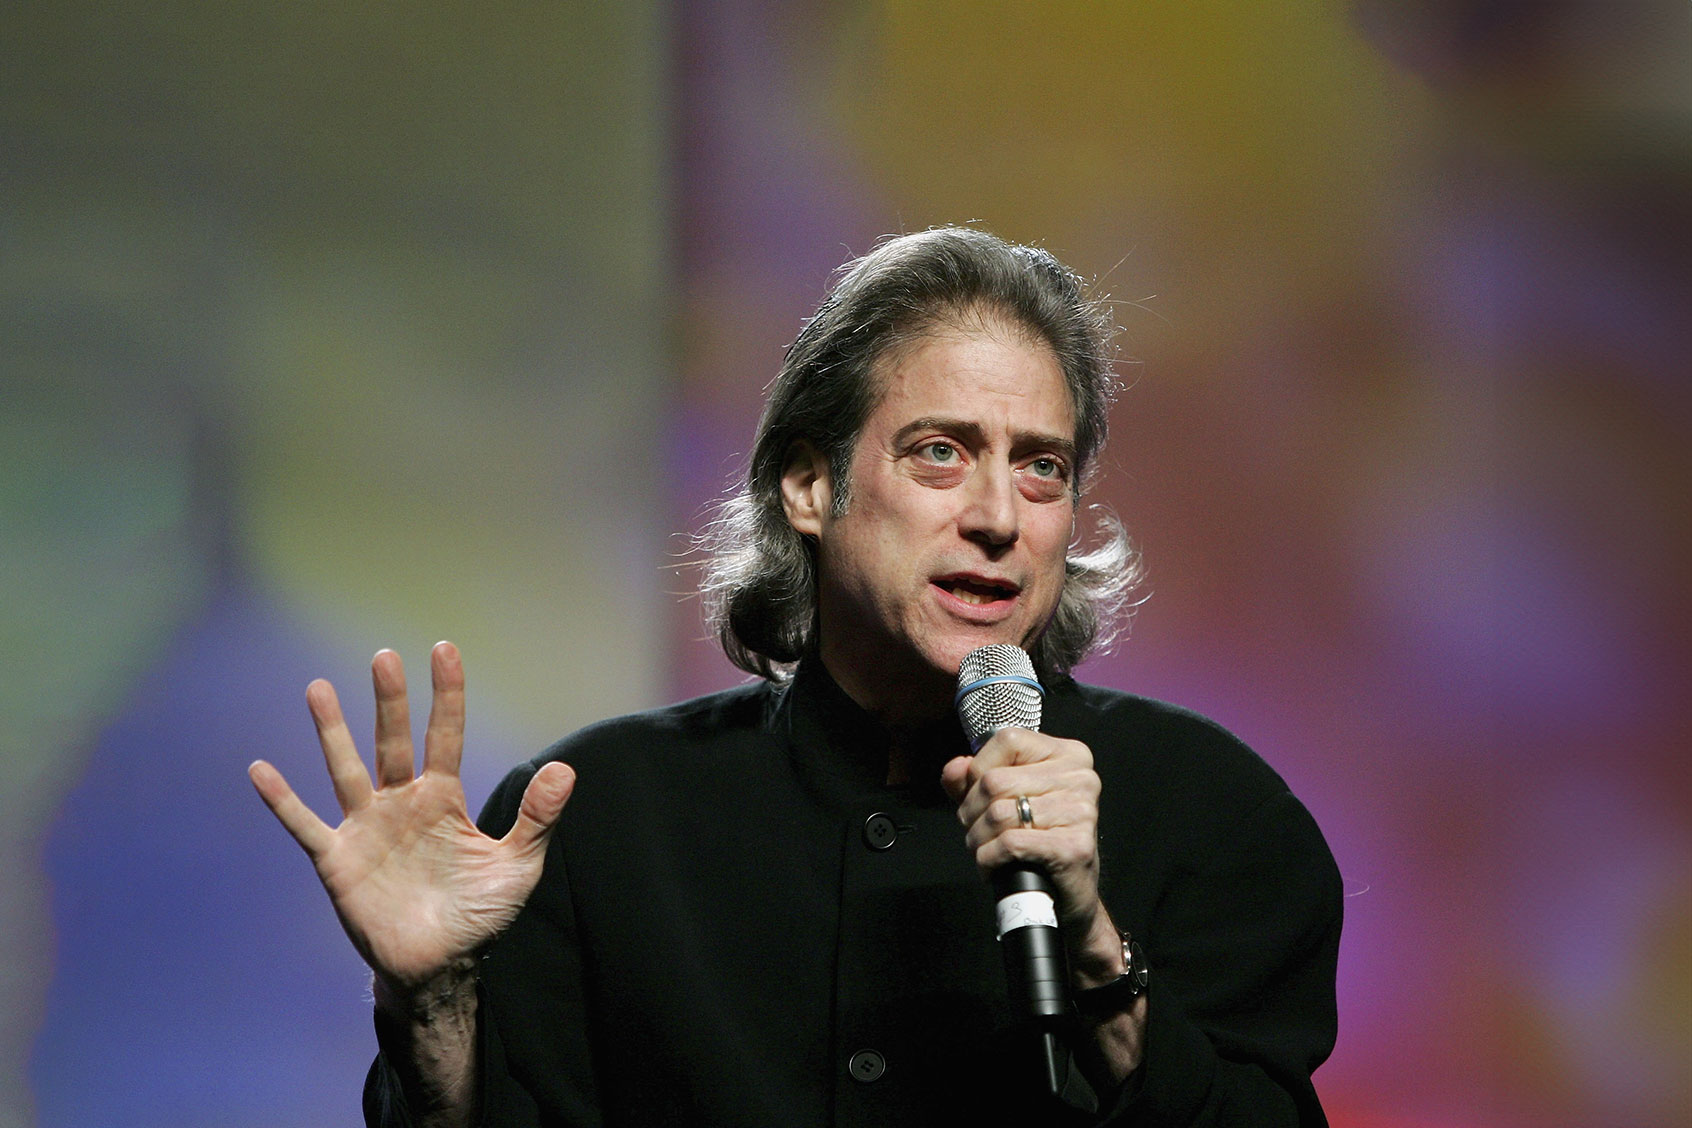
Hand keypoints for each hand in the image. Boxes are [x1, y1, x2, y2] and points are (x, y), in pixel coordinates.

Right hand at [249, 642, 574, 1003]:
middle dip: (390, 701)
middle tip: (383, 657)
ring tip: (317, 688)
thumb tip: (565, 769)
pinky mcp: (338, 860)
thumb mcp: (518, 866)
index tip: (444, 650)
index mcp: (444, 799)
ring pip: (347, 769)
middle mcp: (402, 804)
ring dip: (332, 731)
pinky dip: (282, 800)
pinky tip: (260, 769)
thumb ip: (537, 818)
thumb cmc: (479, 916)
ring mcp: (367, 828)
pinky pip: (306, 825)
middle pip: (394, 742)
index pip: (446, 735)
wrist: (439, 968)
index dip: (446, 695)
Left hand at [940, 729, 1120, 981]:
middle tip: (977, 831)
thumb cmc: (1037, 842)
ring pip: (998, 814)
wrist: (1066, 896)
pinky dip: (989, 858)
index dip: (979, 769)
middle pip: (995, 781)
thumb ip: (973, 779)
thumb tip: (955, 769)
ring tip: (986, 848)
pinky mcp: (1074, 846)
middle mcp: (1081, 777)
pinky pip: (1009, 843)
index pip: (1007, 740)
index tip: (979, 795)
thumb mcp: (1003, 800)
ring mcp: (1081, 811)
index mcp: (1068, 755)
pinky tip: (995, 865)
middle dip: (972, 812)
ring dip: (978, 839)